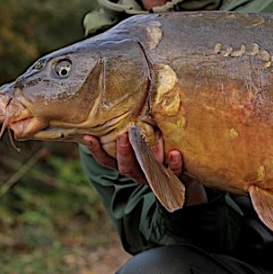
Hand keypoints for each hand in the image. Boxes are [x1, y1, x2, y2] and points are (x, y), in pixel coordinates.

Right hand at [82, 133, 207, 205]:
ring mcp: (156, 177)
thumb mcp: (145, 136)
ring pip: (147, 171)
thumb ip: (137, 124)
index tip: (87, 136)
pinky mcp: (175, 178)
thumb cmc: (159, 147)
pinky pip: (174, 173)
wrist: (184, 171)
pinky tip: (175, 153)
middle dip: (123, 151)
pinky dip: (174, 164)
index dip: (96, 150)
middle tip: (123, 135)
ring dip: (147, 156)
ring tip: (148, 141)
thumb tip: (126, 95)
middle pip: (125, 167)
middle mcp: (139, 172)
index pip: (106, 159)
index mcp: (127, 163)